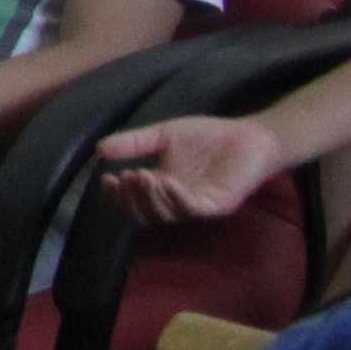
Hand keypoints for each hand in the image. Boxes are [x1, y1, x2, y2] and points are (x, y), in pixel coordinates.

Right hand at [96, 114, 288, 226]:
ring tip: (140, 175)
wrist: (250, 135)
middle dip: (130, 200)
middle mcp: (176, 201)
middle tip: (124, 178)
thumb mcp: (163, 134)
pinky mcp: (218, 204)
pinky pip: (192, 209)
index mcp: (161, 188)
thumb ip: (135, 142)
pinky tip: (165, 182)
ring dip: (149, 198)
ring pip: (166, 214)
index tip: (106, 178)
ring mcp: (197, 205)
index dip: (116, 197)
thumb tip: (99, 149)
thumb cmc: (209, 136)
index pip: (132, 203)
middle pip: (144, 215)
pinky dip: (176, 198)